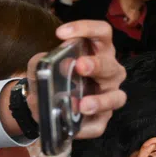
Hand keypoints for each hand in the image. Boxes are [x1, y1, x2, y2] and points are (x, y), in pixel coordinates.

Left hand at [23, 21, 125, 139]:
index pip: (102, 33)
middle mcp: (109, 72)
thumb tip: (41, 62)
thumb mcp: (40, 68)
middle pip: (111, 66)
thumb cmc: (51, 78)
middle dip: (97, 65)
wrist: (42, 105)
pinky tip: (74, 128)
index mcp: (96, 52)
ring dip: (100, 101)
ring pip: (116, 97)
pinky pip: (99, 125)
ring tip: (83, 105)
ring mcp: (108, 96)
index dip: (86, 28)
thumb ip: (39, 62)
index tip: (61, 32)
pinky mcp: (101, 119)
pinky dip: (86, 128)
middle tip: (80, 65)